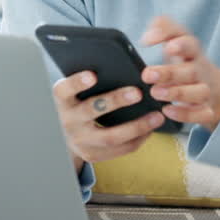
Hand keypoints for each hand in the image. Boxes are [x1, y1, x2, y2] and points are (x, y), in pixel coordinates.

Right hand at [51, 71, 165, 166]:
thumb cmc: (78, 101)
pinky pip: (119, 149)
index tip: (93, 75)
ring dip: (136, 126)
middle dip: (115, 101)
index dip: (77, 82)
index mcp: (62, 100)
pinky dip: (138, 139)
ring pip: (110, 136)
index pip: (65, 89)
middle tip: (138, 93)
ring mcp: (79, 141)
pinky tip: (151, 128)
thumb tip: (122, 65)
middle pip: (91, 111)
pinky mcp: (92, 155)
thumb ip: (92, 80)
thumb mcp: (76, 91)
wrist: (64, 134)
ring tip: (157, 116)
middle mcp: (68, 121)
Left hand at [140, 16, 219, 131]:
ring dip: (178, 93)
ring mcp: (205, 90)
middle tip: (148, 75)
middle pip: (191, 71)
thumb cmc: (185, 60)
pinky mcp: (206, 109)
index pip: (191, 44)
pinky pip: (200, 113)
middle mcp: (200, 70)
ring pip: (199, 92)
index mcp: (193, 52)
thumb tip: (148, 36)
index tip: (168, 47)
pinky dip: (185, 114)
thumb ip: (163, 28)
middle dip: (170, 73)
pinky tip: (167, 111)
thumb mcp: (176, 39)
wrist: (212, 86)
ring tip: (155, 93)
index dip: (182, 45)